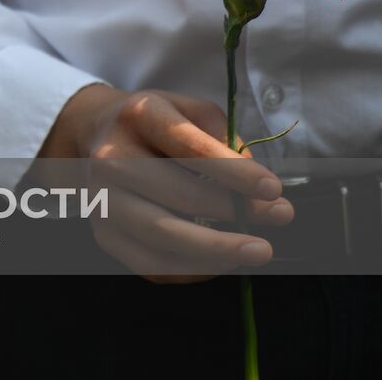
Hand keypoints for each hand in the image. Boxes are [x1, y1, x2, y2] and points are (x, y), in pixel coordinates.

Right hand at [39, 85, 293, 282]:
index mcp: (138, 116)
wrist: (99, 136)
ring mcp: (102, 198)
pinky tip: (222, 262)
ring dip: (217, 250)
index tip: (273, 189)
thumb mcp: (191, 111)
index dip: (234, 171)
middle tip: (282, 217)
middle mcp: (110, 157)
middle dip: (234, 212)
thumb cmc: (158, 124)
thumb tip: (253, 187)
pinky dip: (193, 270)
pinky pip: (150, 264)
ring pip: (162, 235)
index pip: (188, 147)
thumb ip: (224, 139)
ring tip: (257, 250)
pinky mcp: (103, 233)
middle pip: (177, 196)